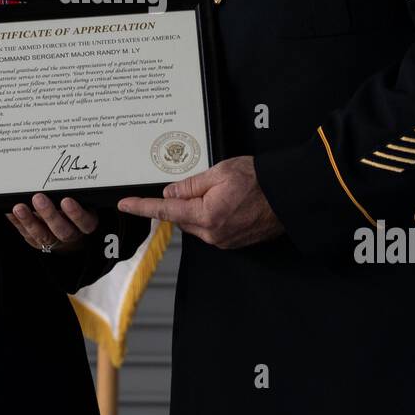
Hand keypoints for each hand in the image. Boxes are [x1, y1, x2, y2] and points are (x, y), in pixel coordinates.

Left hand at [6, 193, 99, 254]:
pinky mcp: (37, 242)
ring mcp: (54, 241)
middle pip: (63, 231)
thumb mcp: (81, 201)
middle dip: (50, 215)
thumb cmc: (74, 209)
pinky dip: (18, 223)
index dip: (76, 214)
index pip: (85, 223)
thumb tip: (55, 175)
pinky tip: (10, 212)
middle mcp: (71, 234)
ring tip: (19, 207)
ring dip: (29, 221)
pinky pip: (27, 235)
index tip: (66, 200)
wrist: (68, 230)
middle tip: (39, 198)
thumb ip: (73, 192)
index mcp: (85, 224)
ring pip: (43, 235)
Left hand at [118, 155, 283, 249]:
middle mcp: (213, 233)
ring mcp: (224, 241)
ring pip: (197, 224)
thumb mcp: (220, 172)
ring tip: (225, 192)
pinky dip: (212, 216)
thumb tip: (170, 192)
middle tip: (204, 184)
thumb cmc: (259, 180)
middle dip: (183, 202)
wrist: (289, 195)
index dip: (142, 206)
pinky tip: (229, 203)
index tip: (125, 204)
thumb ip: (190, 184)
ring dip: (200, 209)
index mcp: (206, 215)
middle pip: (182, 218)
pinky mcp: (234, 243)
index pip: (165, 211)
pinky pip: (212, 229)